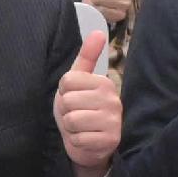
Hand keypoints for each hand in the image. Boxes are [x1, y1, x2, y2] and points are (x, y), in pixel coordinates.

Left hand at [54, 30, 122, 176]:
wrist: (89, 145)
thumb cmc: (81, 109)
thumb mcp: (79, 82)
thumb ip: (87, 57)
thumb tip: (98, 31)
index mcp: (104, 82)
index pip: (66, 81)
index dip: (64, 93)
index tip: (74, 99)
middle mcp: (113, 100)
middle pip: (68, 101)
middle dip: (66, 111)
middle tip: (77, 115)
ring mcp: (114, 121)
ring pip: (72, 120)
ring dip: (70, 127)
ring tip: (80, 127)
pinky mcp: (110, 141)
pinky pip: (78, 138)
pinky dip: (76, 141)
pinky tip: (86, 139)